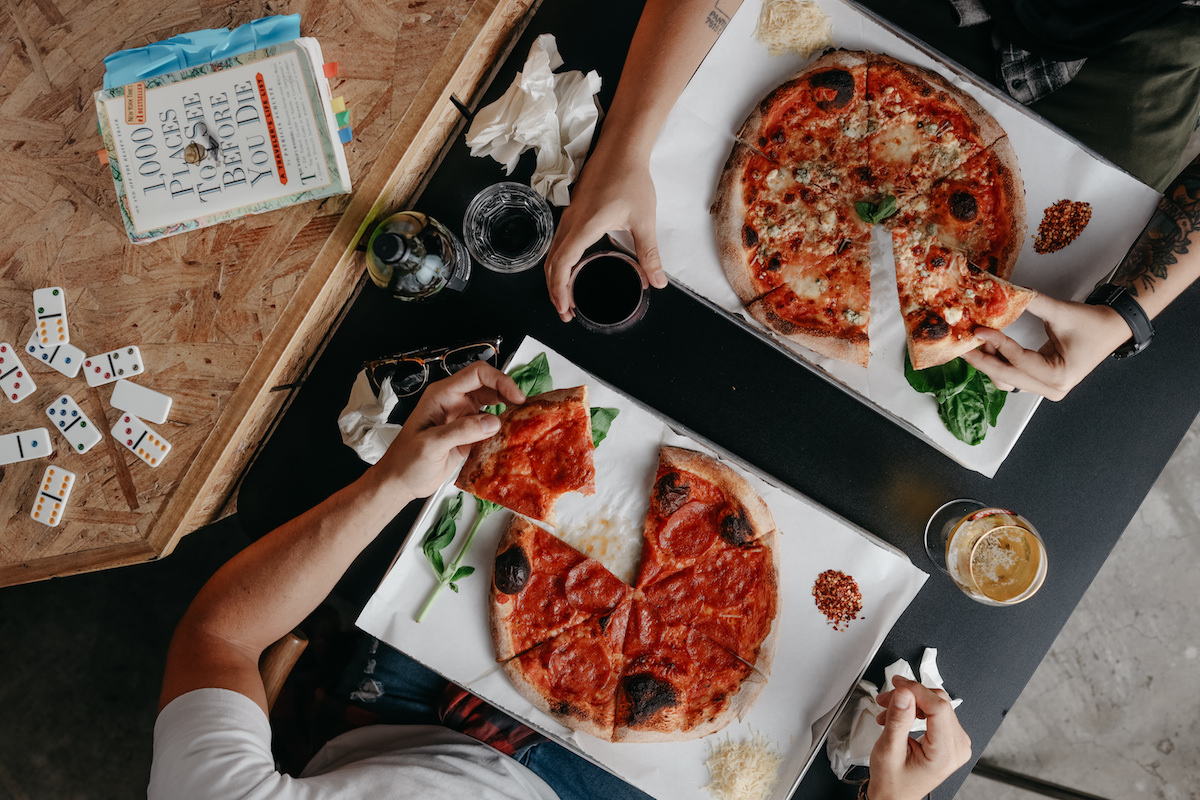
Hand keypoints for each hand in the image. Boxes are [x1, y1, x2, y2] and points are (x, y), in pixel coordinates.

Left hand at [371, 362, 524, 498]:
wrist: (400, 482)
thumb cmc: (406, 461)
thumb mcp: (431, 445)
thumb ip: (461, 431)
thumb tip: (493, 422)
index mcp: (442, 395)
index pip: (476, 374)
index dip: (499, 380)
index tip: (516, 397)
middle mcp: (454, 402)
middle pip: (488, 386)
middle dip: (508, 393)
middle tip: (525, 408)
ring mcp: (462, 418)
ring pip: (492, 404)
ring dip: (507, 409)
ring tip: (522, 419)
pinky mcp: (467, 435)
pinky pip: (489, 425)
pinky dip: (502, 428)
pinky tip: (511, 435)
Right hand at [544, 144, 668, 321]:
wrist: (621, 148)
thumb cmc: (631, 179)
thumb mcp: (644, 220)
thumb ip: (649, 254)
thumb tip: (658, 282)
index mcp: (584, 227)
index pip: (563, 265)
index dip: (560, 290)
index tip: (566, 309)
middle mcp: (571, 223)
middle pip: (552, 263)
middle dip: (555, 291)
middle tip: (566, 312)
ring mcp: (569, 216)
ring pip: (553, 253)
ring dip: (556, 277)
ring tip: (566, 296)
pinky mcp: (574, 211)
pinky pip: (559, 241)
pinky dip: (560, 261)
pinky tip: (572, 268)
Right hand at [867, 675, 971, 799]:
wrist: (895, 796)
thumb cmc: (892, 782)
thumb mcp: (888, 750)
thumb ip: (897, 720)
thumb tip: (904, 694)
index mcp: (945, 754)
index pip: (939, 707)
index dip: (916, 691)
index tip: (897, 685)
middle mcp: (957, 748)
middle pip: (939, 702)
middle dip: (910, 695)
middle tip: (886, 698)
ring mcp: (956, 743)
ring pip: (937, 703)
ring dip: (911, 701)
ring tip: (888, 709)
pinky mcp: (950, 738)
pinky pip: (937, 711)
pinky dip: (916, 708)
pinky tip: (900, 714)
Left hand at [961, 293, 1134, 400]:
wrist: (1112, 327)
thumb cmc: (1092, 322)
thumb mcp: (1061, 312)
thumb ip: (1031, 303)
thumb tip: (1003, 292)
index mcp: (1058, 376)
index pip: (1018, 360)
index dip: (996, 343)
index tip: (978, 330)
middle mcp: (1052, 388)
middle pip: (1007, 377)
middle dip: (983, 360)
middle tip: (963, 345)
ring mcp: (1046, 388)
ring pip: (1006, 380)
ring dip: (990, 362)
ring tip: (979, 340)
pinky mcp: (1041, 382)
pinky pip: (1013, 376)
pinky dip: (1000, 362)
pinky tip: (988, 346)